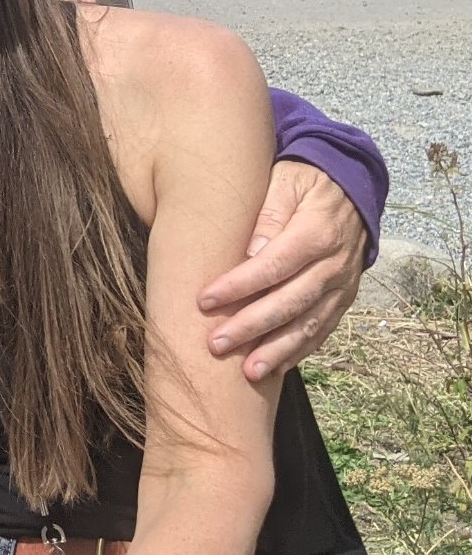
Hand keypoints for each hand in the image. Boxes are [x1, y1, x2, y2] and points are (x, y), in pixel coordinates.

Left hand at [198, 160, 369, 380]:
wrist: (350, 189)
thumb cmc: (303, 184)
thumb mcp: (284, 181)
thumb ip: (268, 213)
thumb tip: (252, 250)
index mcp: (317, 232)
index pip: (274, 265)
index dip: (239, 286)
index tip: (204, 301)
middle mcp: (335, 263)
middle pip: (291, 301)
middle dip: (252, 326)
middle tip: (215, 345)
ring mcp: (343, 285)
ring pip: (310, 323)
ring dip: (278, 350)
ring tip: (248, 372)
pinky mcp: (344, 299)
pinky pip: (323, 330)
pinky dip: (299, 351)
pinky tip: (275, 368)